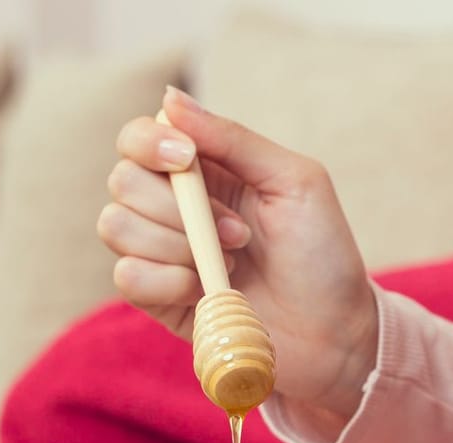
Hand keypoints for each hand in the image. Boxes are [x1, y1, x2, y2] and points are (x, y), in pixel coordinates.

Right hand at [100, 87, 377, 419]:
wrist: (335, 333)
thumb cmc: (324, 255)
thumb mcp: (295, 182)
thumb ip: (234, 139)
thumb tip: (170, 97)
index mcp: (206, 170)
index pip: (139, 138)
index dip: (149, 142)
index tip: (185, 159)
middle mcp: (174, 206)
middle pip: (123, 179)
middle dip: (177, 206)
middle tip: (239, 234)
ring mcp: (162, 252)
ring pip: (117, 225)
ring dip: (177, 245)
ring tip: (231, 264)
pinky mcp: (158, 298)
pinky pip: (127, 276)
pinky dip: (166, 281)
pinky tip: (206, 291)